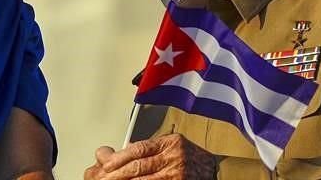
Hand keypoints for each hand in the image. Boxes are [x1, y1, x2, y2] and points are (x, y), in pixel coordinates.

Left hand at [83, 135, 216, 179]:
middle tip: (102, 179)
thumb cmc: (193, 158)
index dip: (119, 158)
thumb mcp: (174, 144)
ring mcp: (176, 174)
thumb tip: (123, 153)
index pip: (139, 149)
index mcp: (170, 143)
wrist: (217, 171)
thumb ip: (152, 148)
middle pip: (138, 166)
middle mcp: (174, 157)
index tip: (106, 165)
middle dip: (117, 174)